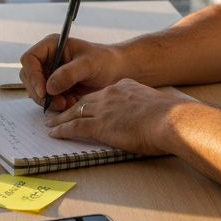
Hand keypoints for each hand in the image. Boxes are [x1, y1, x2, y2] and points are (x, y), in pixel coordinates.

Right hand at [19, 34, 123, 111]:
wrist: (117, 72)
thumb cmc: (105, 61)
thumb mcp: (89, 64)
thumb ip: (69, 73)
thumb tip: (49, 87)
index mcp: (52, 46)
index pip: (30, 59)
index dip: (33, 76)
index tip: (44, 91)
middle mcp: (47, 60)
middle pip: (29, 78)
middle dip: (40, 93)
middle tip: (57, 103)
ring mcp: (50, 75)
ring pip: (36, 91)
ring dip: (48, 101)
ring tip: (67, 104)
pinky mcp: (56, 89)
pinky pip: (47, 100)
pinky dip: (56, 105)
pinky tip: (70, 105)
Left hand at [43, 79, 188, 154]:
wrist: (170, 119)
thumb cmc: (170, 117)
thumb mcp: (155, 105)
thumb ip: (146, 109)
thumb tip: (149, 119)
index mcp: (125, 87)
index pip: (102, 94)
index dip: (91, 101)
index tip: (84, 105)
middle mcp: (111, 94)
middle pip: (84, 101)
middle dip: (70, 107)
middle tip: (58, 112)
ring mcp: (104, 109)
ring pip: (75, 112)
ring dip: (60, 119)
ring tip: (50, 123)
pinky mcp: (100, 125)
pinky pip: (75, 127)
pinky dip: (62, 130)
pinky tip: (54, 133)